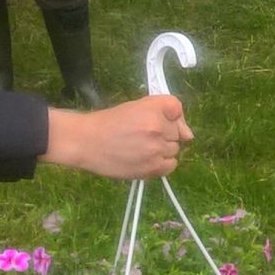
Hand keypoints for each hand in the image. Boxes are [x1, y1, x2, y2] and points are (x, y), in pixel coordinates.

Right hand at [41, 94, 191, 178]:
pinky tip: (145, 159)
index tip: (154, 119)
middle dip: (164, 134)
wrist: (86, 142)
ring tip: (141, 148)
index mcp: (153, 107)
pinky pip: (171, 165)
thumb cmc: (109, 122)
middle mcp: (158, 127)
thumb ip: (165, 114)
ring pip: (174, 149)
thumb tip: (189, 136)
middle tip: (141, 136)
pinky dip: (162, 164)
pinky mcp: (152, 168)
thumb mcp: (136, 107)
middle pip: (177, 131)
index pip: (177, 108)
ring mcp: (156, 149)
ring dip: (162, 149)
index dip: (167, 115)